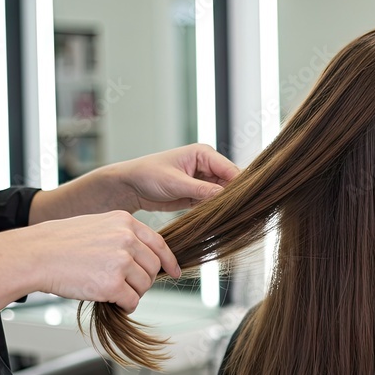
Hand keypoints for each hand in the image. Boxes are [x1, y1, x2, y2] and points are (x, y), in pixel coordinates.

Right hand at [17, 211, 180, 311]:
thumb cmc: (59, 243)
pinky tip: (110, 301)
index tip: (174, 271)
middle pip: (153, 267)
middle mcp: (126, 239)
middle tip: (126, 285)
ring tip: (110, 290)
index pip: (158, 243)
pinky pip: (132, 300)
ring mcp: (121, 261)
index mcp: (125, 222)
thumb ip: (122, 237)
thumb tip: (142, 257)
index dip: (168, 260)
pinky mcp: (112, 284)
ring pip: (144, 285)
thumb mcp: (96, 226)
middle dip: (144, 280)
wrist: (35, 255)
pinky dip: (124, 305)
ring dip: (131, 293)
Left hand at [112, 143, 239, 211]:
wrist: (130, 187)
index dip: (239, 186)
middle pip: (230, 183)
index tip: (243, 202)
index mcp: (204, 154)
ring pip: (223, 195)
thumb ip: (201, 190)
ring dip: (223, 206)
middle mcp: (207, 165)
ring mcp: (203, 181)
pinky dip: (214, 211)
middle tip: (235, 214)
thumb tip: (225, 196)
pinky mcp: (198, 194)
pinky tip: (215, 220)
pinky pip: (213, 203)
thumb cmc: (148, 175)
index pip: (230, 170)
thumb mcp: (175, 182)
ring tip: (225, 218)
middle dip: (232, 198)